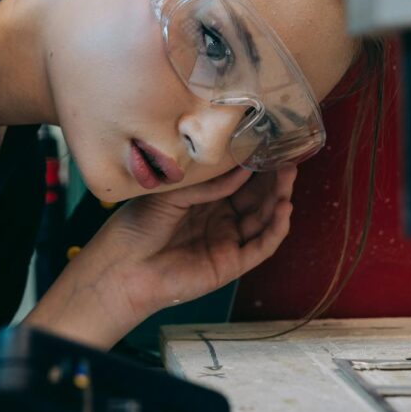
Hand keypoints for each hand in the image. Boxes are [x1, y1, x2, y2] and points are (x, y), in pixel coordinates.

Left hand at [101, 165, 296, 317]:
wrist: (122, 266)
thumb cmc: (138, 225)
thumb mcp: (173, 193)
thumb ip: (208, 185)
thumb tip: (242, 168)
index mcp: (205, 200)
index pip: (239, 181)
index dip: (256, 166)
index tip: (270, 145)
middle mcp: (220, 219)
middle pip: (256, 199)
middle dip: (274, 179)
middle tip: (288, 158)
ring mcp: (227, 241)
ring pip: (263, 219)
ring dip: (279, 198)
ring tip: (288, 176)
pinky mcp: (231, 264)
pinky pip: (261, 246)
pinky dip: (276, 229)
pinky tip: (284, 208)